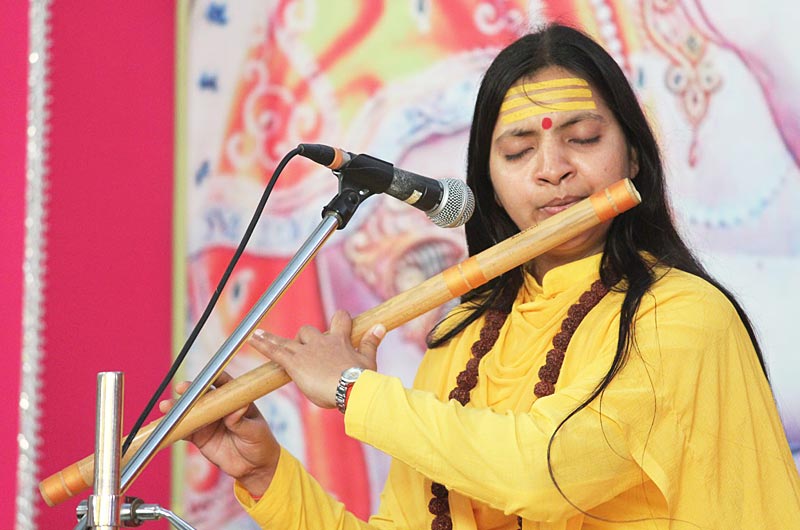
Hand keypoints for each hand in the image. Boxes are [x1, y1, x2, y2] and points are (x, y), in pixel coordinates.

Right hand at [158, 371, 279, 496]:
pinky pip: (185, 431)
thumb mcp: (255, 432)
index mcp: (236, 400)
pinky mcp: (200, 437)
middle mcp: (219, 408)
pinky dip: (175, 429)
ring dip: (177, 409)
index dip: (214, 378)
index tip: (204, 377)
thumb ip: (242, 422)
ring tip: (166, 407)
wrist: (255, 467)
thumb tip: (237, 409)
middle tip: (181, 388)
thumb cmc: (261, 443)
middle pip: (203, 395)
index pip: (224, 384)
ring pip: (190, 412)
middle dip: (191, 391)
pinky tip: (165, 427)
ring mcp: (208, 422)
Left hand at [248, 309, 385, 408]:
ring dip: (274, 339)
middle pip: (308, 331)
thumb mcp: (369, 360)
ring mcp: (307, 351)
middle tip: (304, 353)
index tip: (339, 322)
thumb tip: (381, 326)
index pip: (340, 319)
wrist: (351, 389)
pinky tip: (253, 339)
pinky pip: (275, 351)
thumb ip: (372, 341)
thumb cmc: (362, 380)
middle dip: (304, 339)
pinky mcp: (295, 362)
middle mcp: (322, 342)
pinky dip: (263, 344)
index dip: (339, 320)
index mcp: (340, 340)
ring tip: (259, 336)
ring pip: (287, 340)